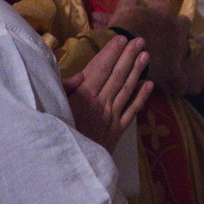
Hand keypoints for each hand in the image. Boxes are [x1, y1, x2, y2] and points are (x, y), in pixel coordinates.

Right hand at [64, 34, 152, 151]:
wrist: (65, 165)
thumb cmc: (55, 132)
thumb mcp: (53, 108)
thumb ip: (65, 90)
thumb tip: (81, 74)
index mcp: (83, 96)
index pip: (101, 69)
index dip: (112, 53)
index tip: (121, 39)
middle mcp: (100, 103)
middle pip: (117, 75)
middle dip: (128, 56)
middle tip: (139, 41)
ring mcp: (111, 116)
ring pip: (127, 89)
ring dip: (137, 71)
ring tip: (146, 55)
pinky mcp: (117, 129)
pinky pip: (132, 110)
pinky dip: (141, 96)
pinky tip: (149, 83)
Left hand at [93, 0, 196, 94]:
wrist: (129, 54)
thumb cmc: (152, 64)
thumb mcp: (170, 77)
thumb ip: (179, 82)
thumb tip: (185, 91)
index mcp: (177, 31)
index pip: (185, 24)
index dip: (181, 29)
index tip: (176, 36)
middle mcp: (166, 17)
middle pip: (169, 11)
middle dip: (165, 16)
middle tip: (158, 27)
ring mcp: (147, 11)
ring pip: (152, 5)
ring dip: (147, 9)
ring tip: (141, 14)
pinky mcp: (128, 9)